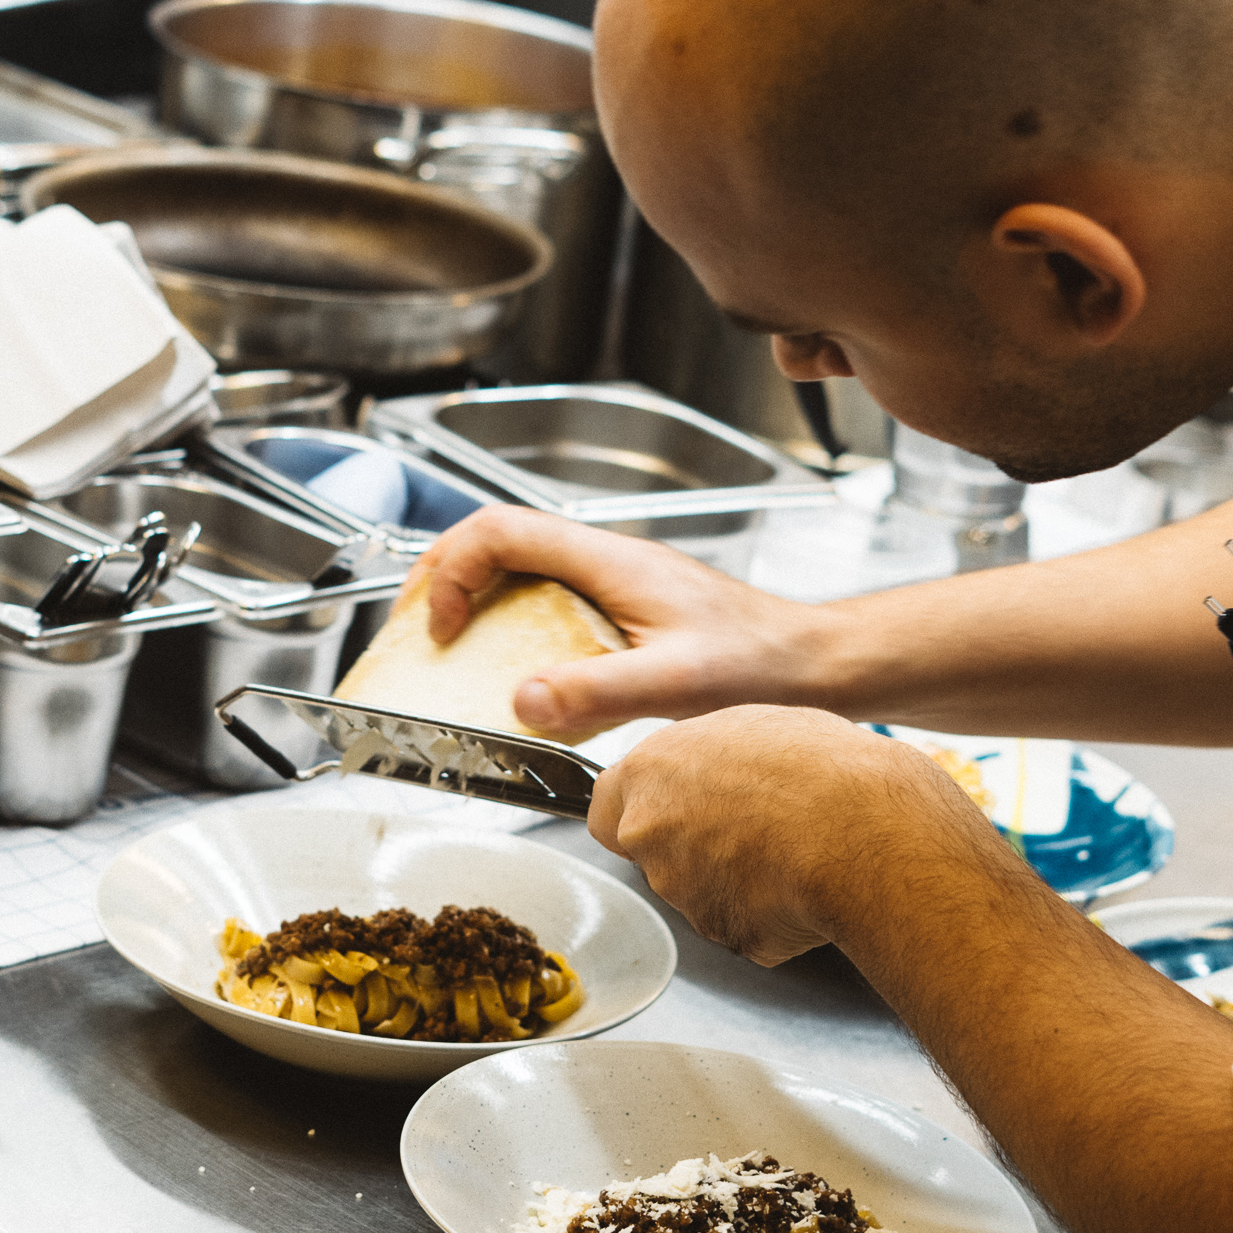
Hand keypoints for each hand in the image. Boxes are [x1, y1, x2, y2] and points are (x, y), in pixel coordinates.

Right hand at [423, 505, 835, 731]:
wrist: (813, 665)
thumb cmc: (761, 666)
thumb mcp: (676, 685)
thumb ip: (598, 693)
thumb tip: (523, 702)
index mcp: (608, 560)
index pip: (502, 530)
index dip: (453, 569)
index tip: (441, 625)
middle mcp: (605, 560)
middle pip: (499, 538)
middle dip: (445, 575)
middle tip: (420, 629)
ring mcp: (613, 580)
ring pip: (519, 563)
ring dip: (474, 595)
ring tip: (449, 644)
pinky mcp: (623, 606)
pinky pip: (546, 596)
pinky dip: (510, 621)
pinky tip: (514, 668)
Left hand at [588, 709, 999, 965]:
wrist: (866, 832)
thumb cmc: (819, 766)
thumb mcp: (751, 725)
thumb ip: (706, 757)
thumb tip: (710, 768)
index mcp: (649, 774)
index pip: (605, 805)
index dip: (643, 807)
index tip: (671, 806)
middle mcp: (650, 836)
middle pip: (654, 849)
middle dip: (692, 844)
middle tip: (753, 824)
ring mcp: (685, 894)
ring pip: (701, 889)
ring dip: (733, 877)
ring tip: (794, 846)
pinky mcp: (728, 936)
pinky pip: (745, 923)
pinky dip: (769, 911)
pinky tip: (806, 883)